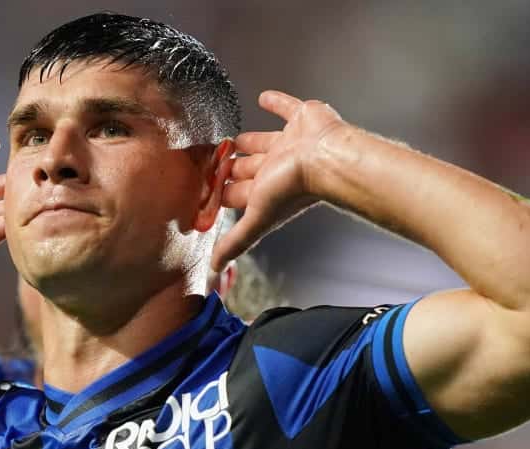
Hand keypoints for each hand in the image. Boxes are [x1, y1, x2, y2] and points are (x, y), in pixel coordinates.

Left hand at [211, 90, 345, 271]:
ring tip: (233, 139)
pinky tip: (263, 97)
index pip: (236, 193)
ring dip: (249, 141)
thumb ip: (236, 242)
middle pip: (248, 168)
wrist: (326, 159)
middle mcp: (277, 168)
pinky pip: (287, 107)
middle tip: (214, 160)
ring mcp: (291, 143)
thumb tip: (215, 270)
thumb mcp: (255, 218)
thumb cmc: (293, 189)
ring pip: (264, 141)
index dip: (220, 192)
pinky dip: (276, 102)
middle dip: (232, 167)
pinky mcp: (303, 118)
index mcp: (265, 190)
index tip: (204, 189)